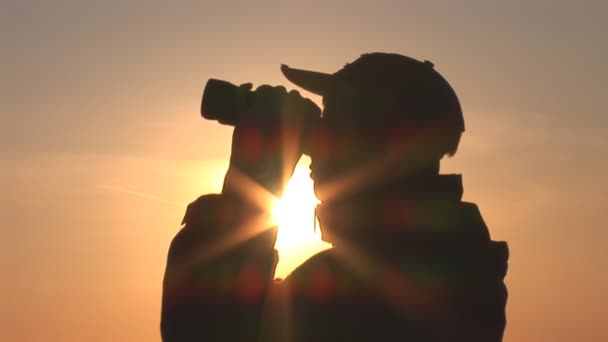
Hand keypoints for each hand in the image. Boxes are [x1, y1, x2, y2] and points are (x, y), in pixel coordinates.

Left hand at [223, 84, 319, 199]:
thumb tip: (310, 131)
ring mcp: (260, 114)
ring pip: (263, 90)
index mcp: (296, 123)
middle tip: (273, 102)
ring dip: (264, 90)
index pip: (296, 98)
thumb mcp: (295, 154)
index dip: (293, 98)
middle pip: (280, 91)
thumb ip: (301, 141)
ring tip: (261, 97)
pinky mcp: (243, 117)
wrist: (253, 182)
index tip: (290, 102)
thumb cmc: (276, 172)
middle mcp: (280, 115)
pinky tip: (248, 87)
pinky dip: (245, 89)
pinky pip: (243, 95)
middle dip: (278, 93)